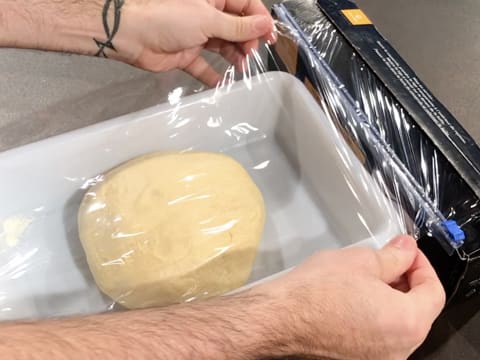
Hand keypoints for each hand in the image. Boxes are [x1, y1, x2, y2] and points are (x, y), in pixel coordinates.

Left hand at [120, 0, 274, 85]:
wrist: (131, 35)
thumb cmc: (170, 19)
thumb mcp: (209, 20)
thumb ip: (238, 26)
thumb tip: (266, 24)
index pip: (245, 5)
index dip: (259, 20)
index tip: (269, 38)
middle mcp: (208, 15)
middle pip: (236, 28)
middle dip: (247, 41)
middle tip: (251, 55)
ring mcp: (197, 35)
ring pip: (223, 46)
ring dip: (234, 57)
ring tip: (242, 69)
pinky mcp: (187, 54)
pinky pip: (204, 65)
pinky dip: (212, 75)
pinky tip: (223, 84)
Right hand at [254, 236, 445, 359]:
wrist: (278, 319)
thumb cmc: (316, 292)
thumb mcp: (361, 260)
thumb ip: (394, 256)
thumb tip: (407, 249)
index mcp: (407, 324)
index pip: (433, 292)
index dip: (422, 265)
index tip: (408, 253)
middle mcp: (398, 350)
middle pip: (416, 311)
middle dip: (406, 282)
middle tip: (388, 260)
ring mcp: (377, 359)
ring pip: (395, 325)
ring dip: (389, 299)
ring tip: (367, 277)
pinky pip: (377, 337)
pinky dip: (374, 316)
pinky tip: (353, 298)